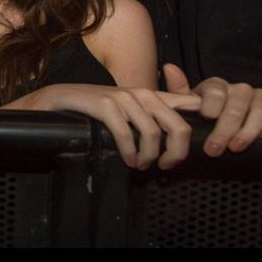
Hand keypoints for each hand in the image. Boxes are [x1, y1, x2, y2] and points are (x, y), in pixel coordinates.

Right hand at [14, 83, 201, 169]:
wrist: (59, 99)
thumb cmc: (96, 111)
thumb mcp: (130, 114)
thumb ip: (156, 119)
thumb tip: (183, 134)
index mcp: (154, 96)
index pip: (190, 106)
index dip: (202, 128)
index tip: (197, 150)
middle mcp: (143, 93)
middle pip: (179, 127)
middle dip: (176, 154)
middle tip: (164, 167)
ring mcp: (124, 97)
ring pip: (153, 134)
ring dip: (148, 157)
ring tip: (140, 166)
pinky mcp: (105, 103)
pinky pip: (125, 133)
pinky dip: (129, 152)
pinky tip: (127, 160)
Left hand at [163, 64, 261, 156]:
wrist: (228, 133)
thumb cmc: (205, 123)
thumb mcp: (189, 110)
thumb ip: (178, 93)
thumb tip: (169, 68)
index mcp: (217, 87)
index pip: (217, 90)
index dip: (212, 106)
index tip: (206, 120)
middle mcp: (240, 89)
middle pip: (238, 102)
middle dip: (226, 127)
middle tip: (215, 148)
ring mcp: (261, 97)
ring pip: (260, 107)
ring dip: (249, 129)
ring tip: (236, 147)